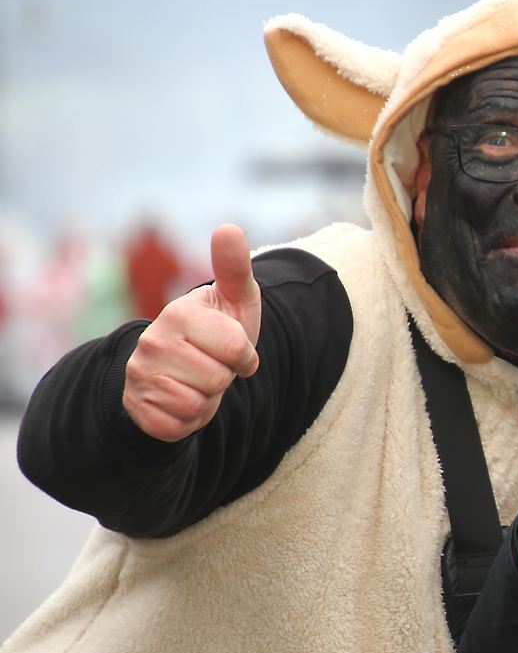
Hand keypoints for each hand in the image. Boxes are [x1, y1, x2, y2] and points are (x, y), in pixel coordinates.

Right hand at [123, 224, 261, 441]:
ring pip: (200, 404)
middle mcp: (151, 342)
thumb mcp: (235, 300)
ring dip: (208, 398)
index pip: (237, 348)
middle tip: (211, 365)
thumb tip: (228, 227)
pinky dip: (191, 420)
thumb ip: (233, 267)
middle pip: (218, 378)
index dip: (244, 355)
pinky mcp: (138, 409)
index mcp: (178, 313)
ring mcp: (139, 376)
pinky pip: (181, 426)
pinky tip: (182, 400)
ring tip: (197, 381)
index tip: (232, 347)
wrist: (182, 372)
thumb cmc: (217, 332)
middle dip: (224, 377)